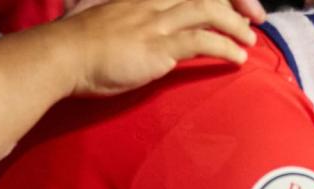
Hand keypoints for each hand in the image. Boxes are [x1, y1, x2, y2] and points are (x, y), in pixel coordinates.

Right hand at [55, 0, 259, 97]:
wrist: (61, 57)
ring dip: (235, 26)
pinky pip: (200, 41)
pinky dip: (224, 48)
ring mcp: (154, 21)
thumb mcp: (102, 18)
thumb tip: (129, 24)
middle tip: (252, 21)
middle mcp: (149, 1)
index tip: (232, 6)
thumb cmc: (78, 45)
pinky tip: (237, 58)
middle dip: (234, 5)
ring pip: (207, 11)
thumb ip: (121, 15)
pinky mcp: (157, 46)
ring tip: (249, 41)